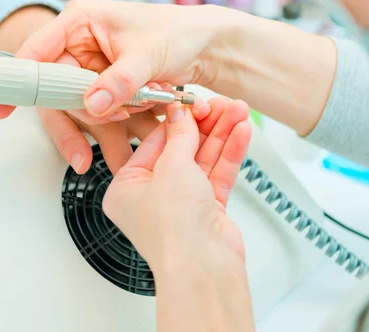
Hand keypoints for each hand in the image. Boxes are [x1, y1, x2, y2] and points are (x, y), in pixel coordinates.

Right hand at [10, 50, 211, 173]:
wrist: (208, 46)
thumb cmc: (179, 31)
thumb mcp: (148, 53)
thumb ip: (120, 80)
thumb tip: (93, 105)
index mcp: (80, 24)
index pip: (37, 53)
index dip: (19, 81)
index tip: (1, 109)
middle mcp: (81, 48)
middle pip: (56, 92)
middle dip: (75, 124)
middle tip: (80, 157)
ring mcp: (94, 71)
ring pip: (80, 110)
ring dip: (103, 130)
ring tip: (125, 153)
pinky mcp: (109, 89)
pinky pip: (102, 115)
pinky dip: (119, 129)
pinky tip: (139, 136)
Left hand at [103, 99, 250, 267]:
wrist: (202, 267)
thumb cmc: (172, 228)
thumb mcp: (171, 167)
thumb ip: (179, 137)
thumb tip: (180, 113)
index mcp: (127, 188)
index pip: (153, 143)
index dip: (175, 120)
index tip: (191, 101)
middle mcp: (152, 196)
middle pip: (180, 150)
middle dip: (205, 125)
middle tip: (222, 104)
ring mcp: (181, 204)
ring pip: (203, 160)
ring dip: (222, 135)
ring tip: (239, 111)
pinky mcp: (206, 210)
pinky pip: (217, 174)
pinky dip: (230, 153)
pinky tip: (241, 132)